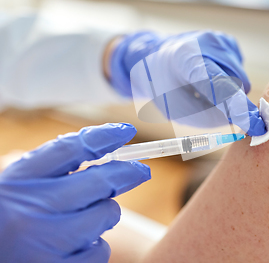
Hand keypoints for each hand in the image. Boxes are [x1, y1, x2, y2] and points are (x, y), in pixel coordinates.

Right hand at [0, 123, 150, 262]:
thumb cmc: (8, 218)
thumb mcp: (16, 187)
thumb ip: (52, 169)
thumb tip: (106, 146)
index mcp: (17, 181)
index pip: (70, 149)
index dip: (105, 137)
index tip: (126, 131)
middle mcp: (30, 211)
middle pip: (100, 181)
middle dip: (127, 172)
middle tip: (141, 170)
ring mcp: (45, 244)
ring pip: (106, 214)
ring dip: (105, 213)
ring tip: (86, 217)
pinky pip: (100, 250)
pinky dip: (96, 245)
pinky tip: (77, 245)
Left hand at [108, 30, 265, 135]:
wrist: (157, 58)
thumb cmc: (166, 88)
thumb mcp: (177, 110)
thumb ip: (209, 118)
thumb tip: (243, 121)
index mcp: (185, 58)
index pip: (215, 83)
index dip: (235, 104)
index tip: (253, 123)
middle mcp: (206, 42)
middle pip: (235, 84)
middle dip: (231, 103)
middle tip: (208, 105)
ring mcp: (220, 39)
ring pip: (241, 80)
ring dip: (228, 92)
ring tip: (202, 87)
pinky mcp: (229, 42)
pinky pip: (239, 72)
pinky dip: (229, 80)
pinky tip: (210, 75)